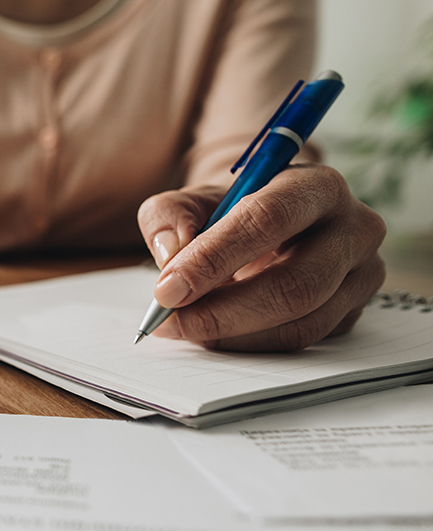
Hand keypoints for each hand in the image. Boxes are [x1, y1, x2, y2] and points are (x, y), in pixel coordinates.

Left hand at [137, 164, 386, 350]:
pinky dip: (250, 344)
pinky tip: (215, 335)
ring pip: (301, 322)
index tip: (167, 289)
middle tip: (171, 321)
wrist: (268, 225)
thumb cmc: (229, 211)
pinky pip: (302, 340)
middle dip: (223, 310)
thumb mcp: (190, 200)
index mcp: (316, 186)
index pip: (268, 220)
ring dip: (233, 335)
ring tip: (184, 328)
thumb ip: (168, 217)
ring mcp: (362, 274)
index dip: (214, 258)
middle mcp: (353, 228)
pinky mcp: (354, 311)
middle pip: (295, 284)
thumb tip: (171, 255)